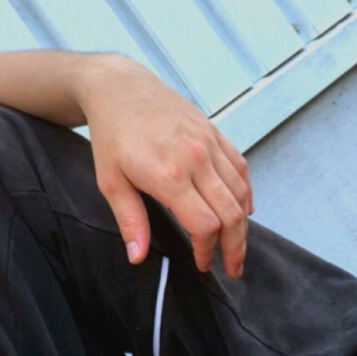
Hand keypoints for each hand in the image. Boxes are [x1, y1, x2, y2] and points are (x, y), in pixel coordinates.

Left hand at [79, 56, 252, 276]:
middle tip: (232, 268)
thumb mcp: (110, 181)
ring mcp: (209, 144)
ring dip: (243, 224)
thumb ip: (130, 220)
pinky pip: (240, 169)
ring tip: (237, 245)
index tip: (201, 264)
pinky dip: (245, 193)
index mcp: (169, 175)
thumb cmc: (111, 135)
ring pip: (241, 193)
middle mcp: (196, 159)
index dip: (207, 251)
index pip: (205, 226)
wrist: (121, 87)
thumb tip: (138, 257)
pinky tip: (242, 210)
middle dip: (235, 247)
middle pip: (231, 214)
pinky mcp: (215, 133)